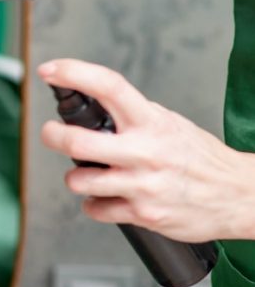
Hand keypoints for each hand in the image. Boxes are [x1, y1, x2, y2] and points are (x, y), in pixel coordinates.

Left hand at [38, 59, 254, 242]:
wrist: (239, 195)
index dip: (73, 74)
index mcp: (152, 122)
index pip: (109, 87)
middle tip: (51, 133)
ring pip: (79, 180)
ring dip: (75, 178)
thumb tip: (94, 101)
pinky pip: (95, 209)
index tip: (50, 71)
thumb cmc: (200, 159)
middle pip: (78, 142)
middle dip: (53, 136)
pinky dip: (94, 204)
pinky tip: (108, 198)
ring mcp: (143, 185)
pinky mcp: (143, 215)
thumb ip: (134, 116)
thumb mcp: (171, 124)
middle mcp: (146, 152)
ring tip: (89, 174)